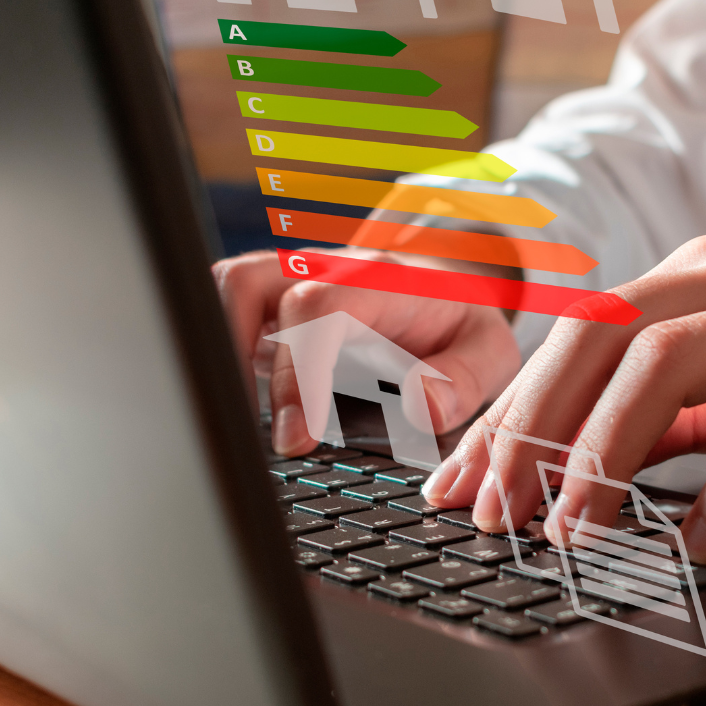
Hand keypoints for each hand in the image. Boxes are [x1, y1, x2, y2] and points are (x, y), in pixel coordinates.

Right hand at [212, 249, 519, 454]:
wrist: (448, 282)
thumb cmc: (461, 321)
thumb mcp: (489, 351)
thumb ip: (462, 379)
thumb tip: (419, 408)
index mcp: (377, 280)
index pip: (318, 307)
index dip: (298, 371)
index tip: (297, 434)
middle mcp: (324, 270)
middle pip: (247, 284)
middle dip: (235, 359)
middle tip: (252, 432)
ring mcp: (292, 280)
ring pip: (226, 288)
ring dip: (216, 347)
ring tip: (232, 419)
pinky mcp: (273, 300)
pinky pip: (227, 308)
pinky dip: (218, 348)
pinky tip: (238, 404)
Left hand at [422, 236, 705, 563]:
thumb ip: (649, 419)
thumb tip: (555, 470)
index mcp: (693, 277)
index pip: (576, 335)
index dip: (509, 411)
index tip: (460, 484)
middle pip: (603, 332)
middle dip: (535, 425)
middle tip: (499, 511)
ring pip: (670, 361)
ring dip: (605, 453)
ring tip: (572, 531)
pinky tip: (701, 544)